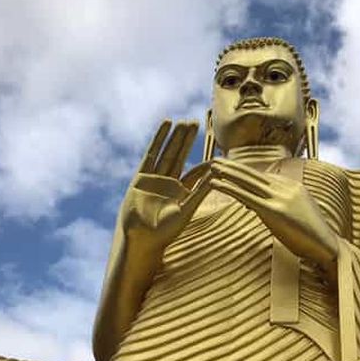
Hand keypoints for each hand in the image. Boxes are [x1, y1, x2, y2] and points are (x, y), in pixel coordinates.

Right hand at [119, 120, 209, 253]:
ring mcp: (155, 178)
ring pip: (168, 152)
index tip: (215, 152)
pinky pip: (152, 153)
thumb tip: (217, 178)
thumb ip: (200, 193)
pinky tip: (166, 125)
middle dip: (187, 141)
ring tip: (183, 122)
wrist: (141, 238)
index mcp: (181, 194)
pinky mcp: (142, 176)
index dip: (204, 164)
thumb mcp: (186, 210)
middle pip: (180, 157)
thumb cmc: (165, 231)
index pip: (195, 173)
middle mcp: (168, 184)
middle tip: (196, 123)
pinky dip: (159, 139)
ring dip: (176, 137)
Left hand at [210, 159, 338, 271]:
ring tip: (212, 166)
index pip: (264, 177)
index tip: (230, 170)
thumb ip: (282, 206)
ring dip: (228, 173)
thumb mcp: (298, 214)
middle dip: (234, 167)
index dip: (245, 175)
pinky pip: (246, 197)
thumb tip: (264, 208)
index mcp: (293, 187)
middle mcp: (286, 188)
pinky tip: (216, 183)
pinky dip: (229, 188)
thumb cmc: (312, 237)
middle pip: (254, 174)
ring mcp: (280, 199)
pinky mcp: (274, 211)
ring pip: (248, 182)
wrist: (327, 246)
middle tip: (216, 160)